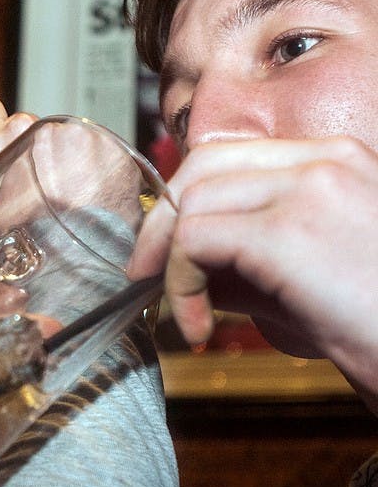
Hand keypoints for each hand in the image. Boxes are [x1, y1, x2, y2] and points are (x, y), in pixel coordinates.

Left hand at [127, 136, 377, 393]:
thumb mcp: (312, 285)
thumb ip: (250, 263)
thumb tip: (189, 268)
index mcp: (339, 162)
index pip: (232, 156)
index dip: (187, 201)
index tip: (168, 252)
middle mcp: (327, 159)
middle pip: (201, 164)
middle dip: (161, 223)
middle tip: (146, 277)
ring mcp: (311, 188)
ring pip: (191, 201)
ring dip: (167, 261)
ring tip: (184, 314)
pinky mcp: (290, 231)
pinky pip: (193, 241)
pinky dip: (179, 285)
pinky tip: (197, 329)